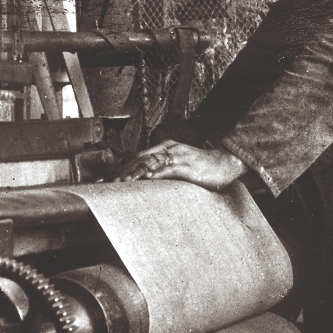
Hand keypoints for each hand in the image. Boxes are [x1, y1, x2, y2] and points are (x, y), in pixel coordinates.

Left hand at [116, 139, 247, 190]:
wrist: (225, 163)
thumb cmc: (202, 168)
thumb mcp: (178, 167)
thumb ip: (164, 171)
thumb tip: (147, 181)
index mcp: (165, 148)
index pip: (138, 158)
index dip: (122, 168)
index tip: (109, 179)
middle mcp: (168, 148)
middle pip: (139, 159)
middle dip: (122, 171)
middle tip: (108, 183)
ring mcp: (177, 156)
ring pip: (150, 163)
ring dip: (134, 173)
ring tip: (121, 182)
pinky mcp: (185, 165)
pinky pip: (167, 168)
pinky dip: (155, 173)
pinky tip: (146, 178)